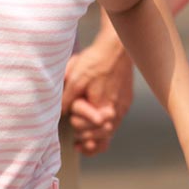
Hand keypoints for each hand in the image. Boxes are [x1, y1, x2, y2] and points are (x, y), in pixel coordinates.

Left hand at [62, 37, 133, 155]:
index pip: (91, 133)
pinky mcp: (126, 101)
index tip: (72, 126)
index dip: (79, 130)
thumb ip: (68, 99)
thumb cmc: (95, 61)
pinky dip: (106, 128)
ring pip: (111, 132)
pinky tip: (97, 126)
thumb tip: (62, 113)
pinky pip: (116, 121)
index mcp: (104, 108)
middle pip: (102, 136)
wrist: (117, 46)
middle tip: (76, 133)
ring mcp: (123, 107)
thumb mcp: (75, 78)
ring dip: (96, 137)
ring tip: (84, 141)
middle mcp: (117, 111)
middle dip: (87, 136)